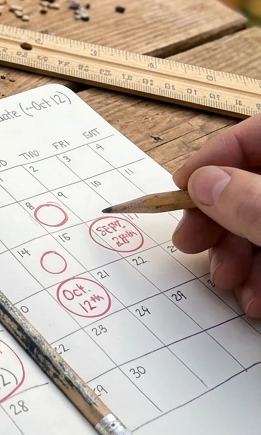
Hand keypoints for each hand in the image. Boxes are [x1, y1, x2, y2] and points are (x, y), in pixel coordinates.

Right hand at [172, 114, 260, 314]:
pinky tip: (255, 300)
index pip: (256, 135)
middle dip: (220, 219)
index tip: (180, 189)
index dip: (214, 158)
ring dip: (237, 256)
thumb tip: (203, 183)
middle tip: (190, 244)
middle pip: (255, 183)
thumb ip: (253, 203)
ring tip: (229, 285)